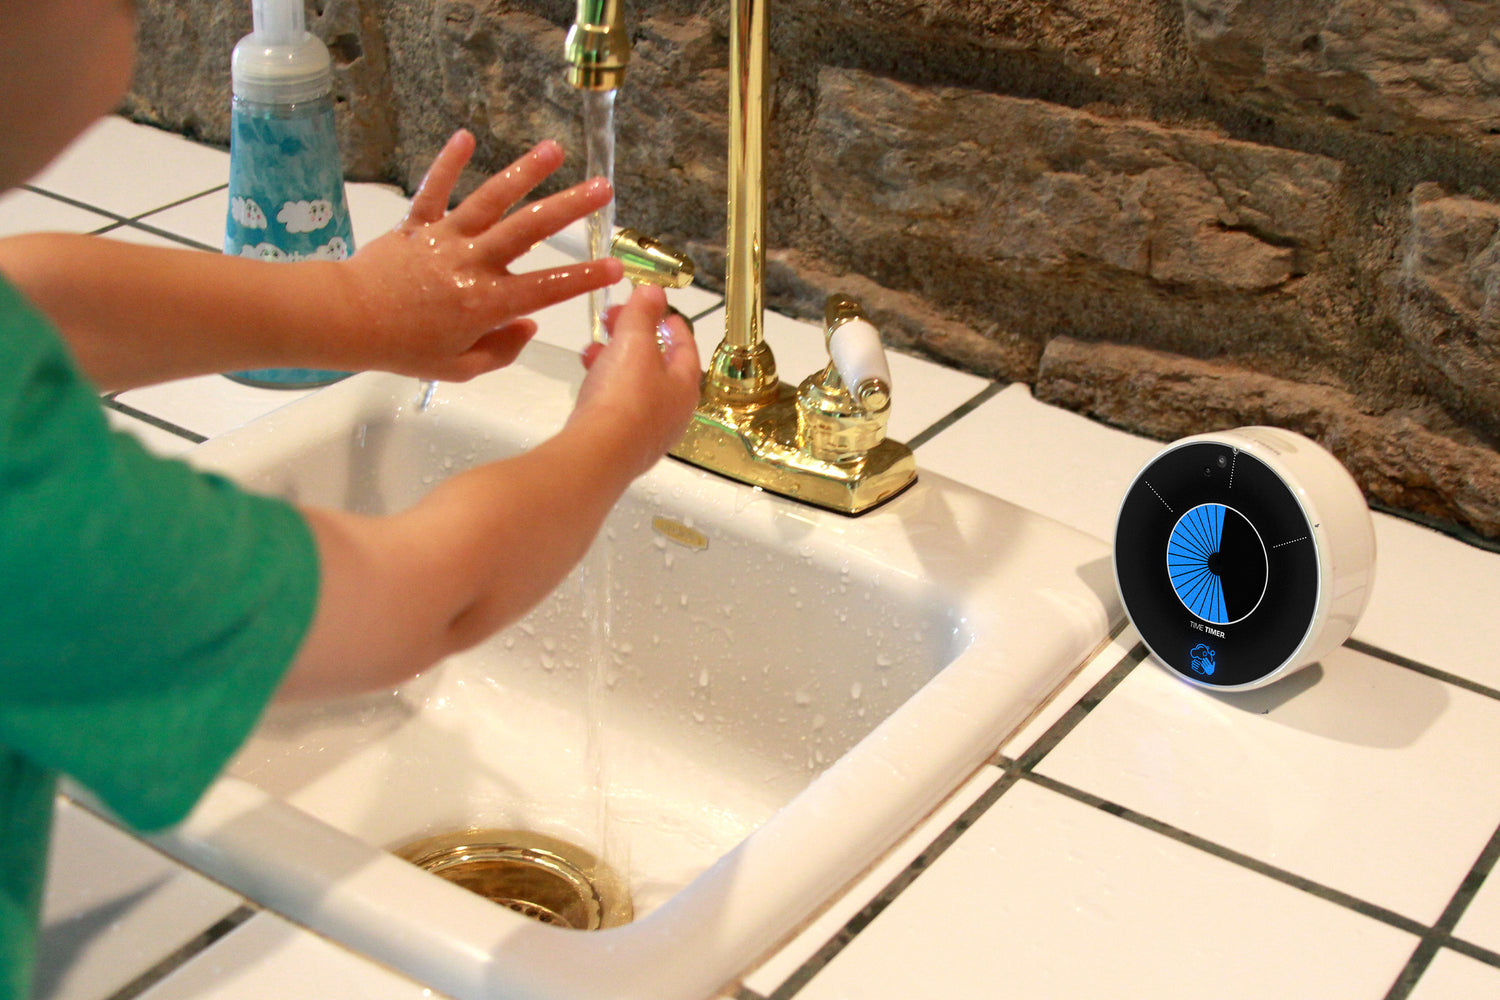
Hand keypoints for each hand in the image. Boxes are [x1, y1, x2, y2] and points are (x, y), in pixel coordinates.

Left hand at [340, 130, 623, 380]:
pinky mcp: (418, 223)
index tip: (616, 267)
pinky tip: (466, 136)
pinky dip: (448, 162)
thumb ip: (500, 350)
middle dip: (570, 207)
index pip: (547, 288)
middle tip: (602, 188)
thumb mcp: (460, 367)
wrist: (347, 320)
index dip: (584, 278)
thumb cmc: (404, 349)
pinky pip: (435, 189)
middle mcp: (474, 263)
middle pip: (529, 229)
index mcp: (488, 302)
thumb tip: (527, 326)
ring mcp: (447, 237)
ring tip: (554, 150)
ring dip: (524, 172)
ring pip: (491, 199)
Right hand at [569, 284, 700, 479]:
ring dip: (615, 360)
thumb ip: (642, 313)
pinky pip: (617, 406)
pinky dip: (605, 385)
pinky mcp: (622, 444)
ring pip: (634, 385)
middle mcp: (673, 412)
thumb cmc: (624, 396)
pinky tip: (587, 377)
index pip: (686, 347)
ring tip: (593, 347)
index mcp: (685, 386)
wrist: (597, 453)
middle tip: (614, 319)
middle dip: (635, 338)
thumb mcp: (634, 341)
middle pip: (658, 365)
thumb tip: (654, 292)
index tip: (656, 308)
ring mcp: (647, 432)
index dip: (671, 323)